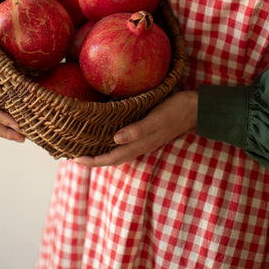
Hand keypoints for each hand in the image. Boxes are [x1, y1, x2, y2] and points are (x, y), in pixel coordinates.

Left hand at [74, 90, 197, 166]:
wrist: (195, 108)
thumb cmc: (175, 110)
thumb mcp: (157, 118)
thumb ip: (138, 130)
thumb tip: (116, 139)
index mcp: (140, 144)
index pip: (112, 158)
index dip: (93, 160)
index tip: (75, 159)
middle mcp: (140, 146)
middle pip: (112, 158)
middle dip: (93, 159)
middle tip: (74, 155)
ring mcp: (144, 141)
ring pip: (118, 152)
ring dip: (102, 153)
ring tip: (86, 148)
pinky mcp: (147, 133)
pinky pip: (125, 143)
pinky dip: (112, 143)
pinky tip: (107, 135)